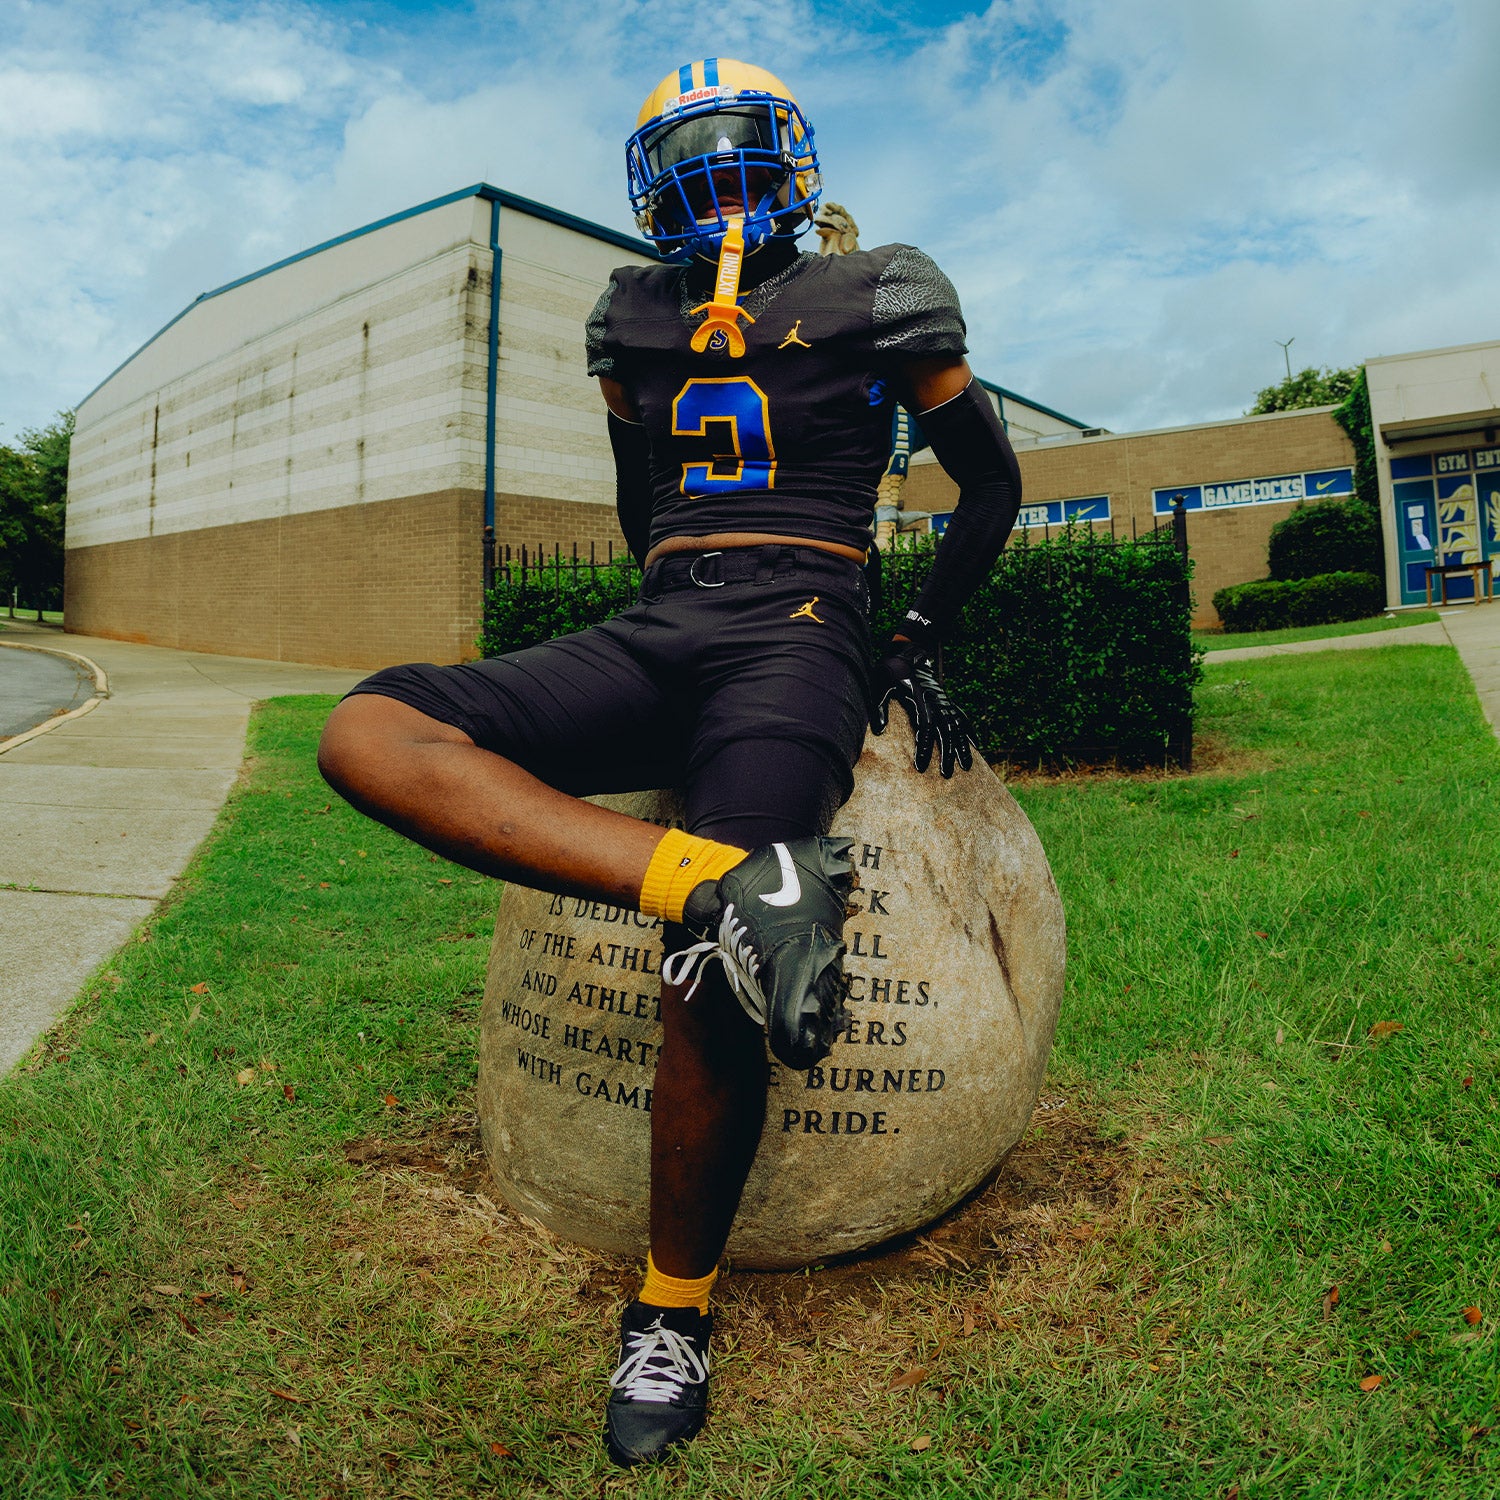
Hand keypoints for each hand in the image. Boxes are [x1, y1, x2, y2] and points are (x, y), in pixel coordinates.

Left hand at [869, 642, 974, 776]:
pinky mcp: (947, 701)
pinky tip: (976, 746)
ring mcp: (944, 701)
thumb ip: (879, 708)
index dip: (923, 747)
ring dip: (962, 747)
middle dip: (947, 754)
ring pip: (957, 726)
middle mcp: (936, 701)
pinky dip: (970, 732)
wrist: (907, 653)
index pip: (925, 726)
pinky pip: (962, 717)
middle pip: (945, 730)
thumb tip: (879, 731)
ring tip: (966, 767)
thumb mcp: (879, 686)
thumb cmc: (889, 671)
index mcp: (919, 698)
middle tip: (946, 774)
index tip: (921, 767)